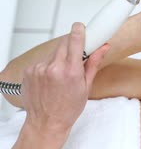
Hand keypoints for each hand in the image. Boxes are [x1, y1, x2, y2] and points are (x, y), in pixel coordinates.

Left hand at [21, 22, 110, 142]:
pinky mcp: (29, 71)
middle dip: (71, 46)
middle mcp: (53, 68)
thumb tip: (103, 47)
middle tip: (76, 57)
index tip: (81, 26)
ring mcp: (38, 69)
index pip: (74, 41)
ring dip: (60, 57)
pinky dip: (49, 65)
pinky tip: (51, 78)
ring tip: (62, 74)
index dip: (78, 30)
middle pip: (63, 43)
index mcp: (70, 72)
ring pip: (53, 52)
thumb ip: (93, 63)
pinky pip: (43, 60)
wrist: (46, 122)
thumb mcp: (86, 87)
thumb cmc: (68, 108)